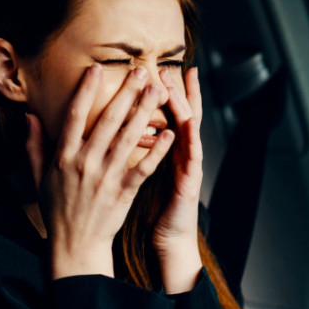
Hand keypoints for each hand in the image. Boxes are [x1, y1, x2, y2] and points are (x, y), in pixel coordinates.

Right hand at [26, 64, 174, 279]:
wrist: (75, 246)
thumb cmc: (57, 210)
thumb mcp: (38, 178)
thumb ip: (33, 146)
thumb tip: (29, 116)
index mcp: (63, 157)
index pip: (74, 116)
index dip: (86, 91)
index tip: (97, 69)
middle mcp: (84, 163)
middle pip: (107, 121)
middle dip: (126, 93)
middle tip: (142, 71)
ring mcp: (105, 178)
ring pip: (128, 138)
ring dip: (145, 112)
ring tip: (159, 92)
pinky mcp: (123, 193)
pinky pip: (143, 167)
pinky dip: (157, 150)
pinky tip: (170, 133)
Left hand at [153, 65, 203, 293]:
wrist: (169, 239)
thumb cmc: (155, 209)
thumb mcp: (143, 176)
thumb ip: (136, 154)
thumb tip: (117, 135)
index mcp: (169, 152)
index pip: (168, 116)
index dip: (165, 95)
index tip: (157, 71)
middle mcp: (182, 155)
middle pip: (183, 115)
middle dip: (177, 91)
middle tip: (168, 68)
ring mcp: (189, 167)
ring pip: (189, 130)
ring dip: (184, 106)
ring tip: (176, 86)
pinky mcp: (190, 182)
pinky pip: (191, 158)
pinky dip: (188, 140)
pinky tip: (184, 124)